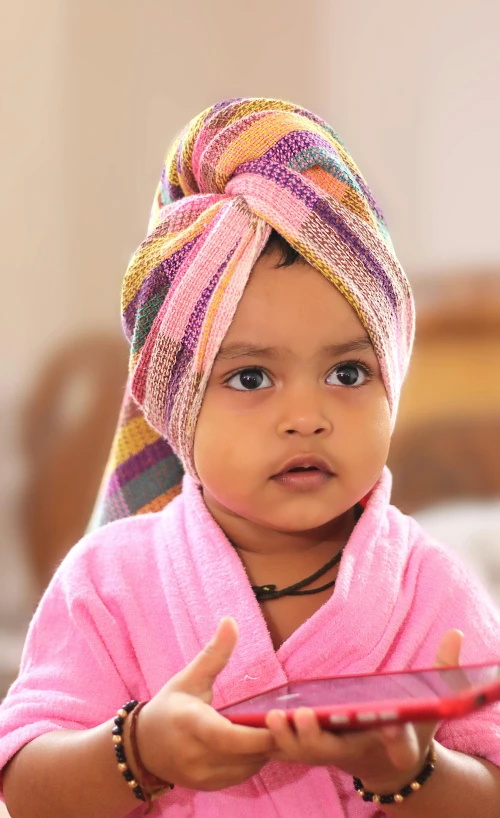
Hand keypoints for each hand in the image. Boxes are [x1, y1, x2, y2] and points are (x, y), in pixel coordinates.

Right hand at [135, 618, 274, 790]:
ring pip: (246, 768)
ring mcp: (201, 776)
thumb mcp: (189, 677)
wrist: (141, 748)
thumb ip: (214, 654)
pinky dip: (254, 761)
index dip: (256, 734)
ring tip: (280, 729)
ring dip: (266, 751)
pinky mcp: (208, 787)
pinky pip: (241, 776)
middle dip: (271, 739)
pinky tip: (262, 743)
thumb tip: (231, 621)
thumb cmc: (169, 707)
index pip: (227, 736)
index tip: (281, 719)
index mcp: (189, 723)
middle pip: (243, 754)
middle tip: (293, 720)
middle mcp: (194, 754)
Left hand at [266, 629, 462, 792]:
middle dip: (315, 737)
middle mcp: (355, 753)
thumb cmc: (410, 729)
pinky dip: (274, 739)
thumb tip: (456, 634)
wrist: (390, 765)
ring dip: (287, 738)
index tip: (393, 732)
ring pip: (304, 753)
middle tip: (300, 716)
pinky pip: (290, 748)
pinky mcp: (311, 750)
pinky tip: (255, 717)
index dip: (396, 739)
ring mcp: (330, 754)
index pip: (396, 744)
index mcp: (389, 743)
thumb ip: (442, 669)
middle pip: (332, 751)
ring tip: (272, 715)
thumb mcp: (431, 704)